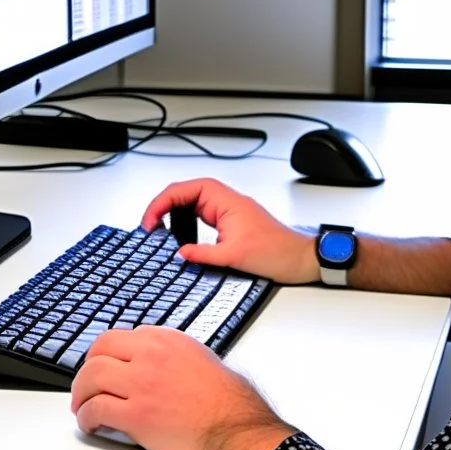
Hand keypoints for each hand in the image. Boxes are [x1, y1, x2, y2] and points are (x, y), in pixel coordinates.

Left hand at [71, 326, 293, 449]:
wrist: (234, 424)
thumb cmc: (224, 398)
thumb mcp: (197, 356)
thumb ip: (167, 352)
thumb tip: (146, 358)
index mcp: (164, 340)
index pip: (117, 337)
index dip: (103, 355)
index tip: (101, 367)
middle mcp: (150, 355)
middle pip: (97, 352)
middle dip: (85, 372)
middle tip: (83, 387)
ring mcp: (141, 384)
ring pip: (90, 378)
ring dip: (80, 394)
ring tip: (82, 407)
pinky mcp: (136, 414)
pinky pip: (96, 409)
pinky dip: (86, 417)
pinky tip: (90, 424)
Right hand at [141, 178, 317, 283]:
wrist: (301, 259)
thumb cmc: (279, 252)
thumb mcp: (234, 257)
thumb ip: (203, 254)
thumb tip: (179, 253)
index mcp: (226, 201)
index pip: (184, 189)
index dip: (161, 203)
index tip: (150, 221)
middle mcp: (226, 202)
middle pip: (185, 192)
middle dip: (163, 205)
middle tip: (149, 225)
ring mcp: (229, 211)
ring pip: (192, 202)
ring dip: (173, 211)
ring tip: (159, 228)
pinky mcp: (231, 223)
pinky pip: (202, 215)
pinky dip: (186, 221)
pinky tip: (180, 234)